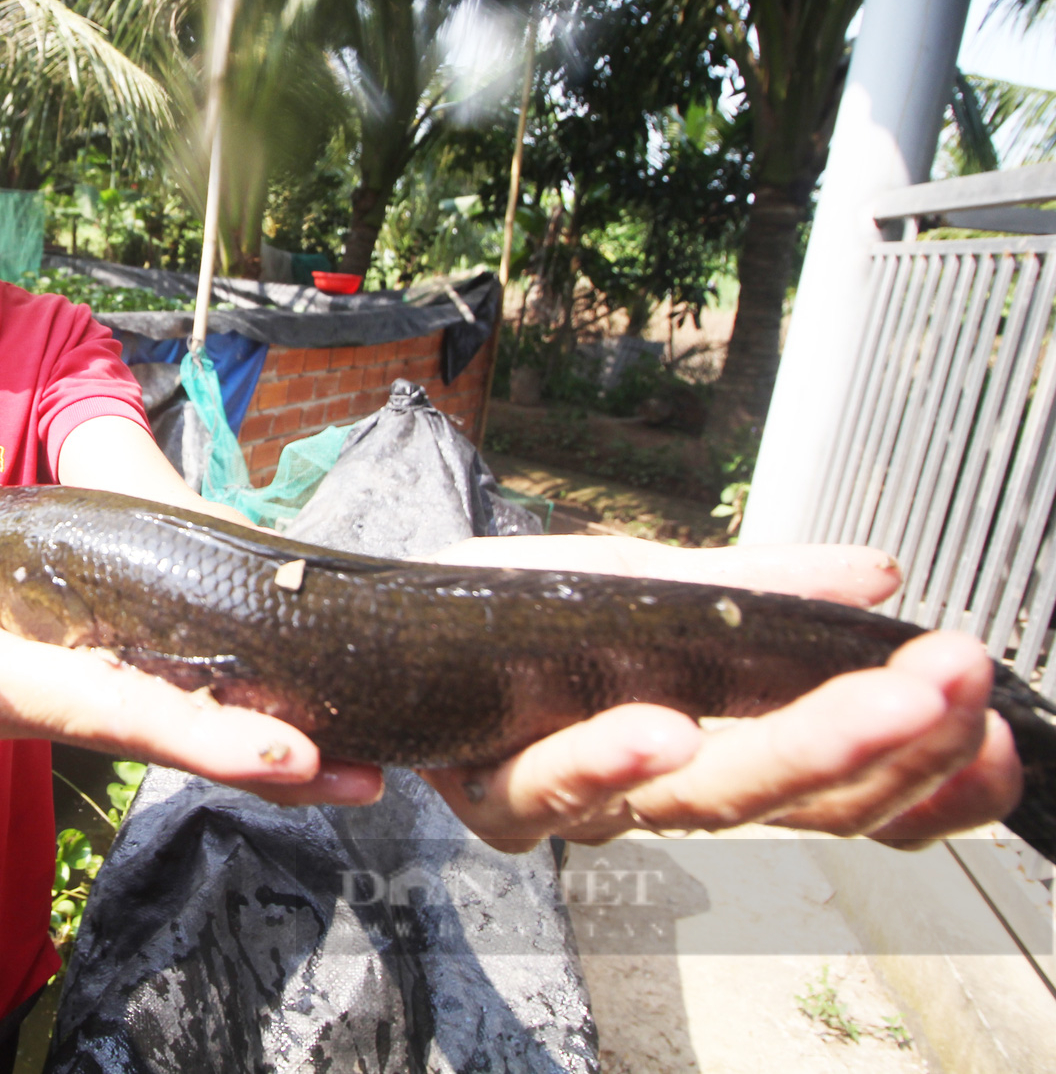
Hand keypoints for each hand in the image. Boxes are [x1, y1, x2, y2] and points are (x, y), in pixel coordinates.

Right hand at [0, 481, 382, 806]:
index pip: (99, 712)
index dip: (192, 733)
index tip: (285, 755)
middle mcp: (27, 700)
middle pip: (158, 732)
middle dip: (258, 757)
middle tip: (371, 775)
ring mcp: (53, 687)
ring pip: (170, 719)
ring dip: (260, 743)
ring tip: (371, 762)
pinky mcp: (70, 663)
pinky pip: (162, 689)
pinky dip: (229, 701)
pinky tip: (297, 700)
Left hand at [418, 536, 1022, 850]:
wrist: (381, 615)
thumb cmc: (515, 610)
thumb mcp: (649, 584)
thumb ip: (759, 593)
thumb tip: (876, 574)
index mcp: (708, 751)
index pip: (838, 787)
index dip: (927, 778)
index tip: (999, 740)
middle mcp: (648, 794)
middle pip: (780, 794)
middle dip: (878, 744)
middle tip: (948, 693)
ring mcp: (571, 796)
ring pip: (688, 799)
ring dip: (780, 751)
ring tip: (857, 710)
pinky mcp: (489, 782)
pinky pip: (551, 785)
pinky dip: (608, 758)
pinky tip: (659, 725)